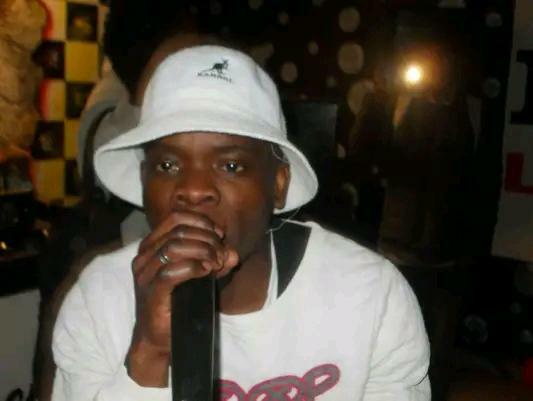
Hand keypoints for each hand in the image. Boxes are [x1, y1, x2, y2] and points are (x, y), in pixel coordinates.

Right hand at [126, 211, 238, 386]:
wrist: (159, 339)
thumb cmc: (178, 304)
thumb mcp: (201, 276)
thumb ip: (216, 261)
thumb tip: (233, 254)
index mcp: (152, 246)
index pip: (176, 218)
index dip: (202, 222)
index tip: (219, 235)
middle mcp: (144, 257)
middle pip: (180, 231)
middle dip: (207, 240)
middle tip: (221, 255)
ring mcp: (145, 275)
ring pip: (175, 247)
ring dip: (203, 252)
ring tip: (216, 264)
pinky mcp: (151, 292)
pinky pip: (172, 271)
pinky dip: (194, 267)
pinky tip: (206, 272)